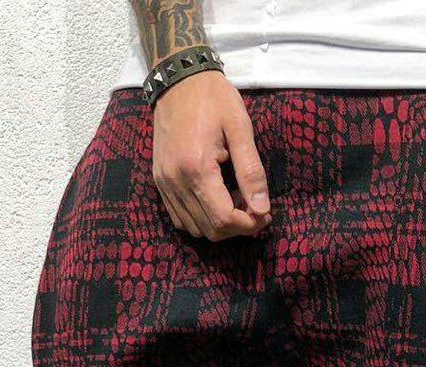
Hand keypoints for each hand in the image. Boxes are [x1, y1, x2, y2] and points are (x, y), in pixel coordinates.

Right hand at [151, 70, 270, 239]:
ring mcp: (164, 183)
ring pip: (195, 228)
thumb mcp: (240, 127)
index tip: (265, 213)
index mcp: (197, 167)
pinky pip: (180, 218)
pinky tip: (216, 199)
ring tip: (236, 200)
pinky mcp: (160, 181)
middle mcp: (176, 181)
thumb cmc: (213, 97)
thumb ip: (251, 171)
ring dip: (220, 224)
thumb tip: (262, 208)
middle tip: (255, 208)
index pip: (224, 219)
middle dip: (237, 227)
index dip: (249, 224)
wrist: (177, 78)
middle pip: (210, 230)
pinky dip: (201, 218)